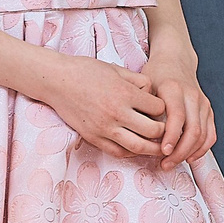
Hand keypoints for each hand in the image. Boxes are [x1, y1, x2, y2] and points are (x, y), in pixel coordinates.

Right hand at [45, 55, 166, 159]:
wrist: (56, 81)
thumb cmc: (86, 71)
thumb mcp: (117, 69)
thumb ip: (138, 81)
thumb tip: (153, 93)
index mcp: (125, 93)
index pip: (158, 108)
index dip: (163, 108)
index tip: (161, 109)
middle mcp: (117, 113)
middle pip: (153, 131)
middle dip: (164, 131)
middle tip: (167, 131)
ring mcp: (104, 128)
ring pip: (138, 146)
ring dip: (152, 149)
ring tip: (159, 147)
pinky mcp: (93, 137)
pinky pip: (118, 152)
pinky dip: (131, 153)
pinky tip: (136, 148)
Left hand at [140, 51, 216, 168]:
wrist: (175, 60)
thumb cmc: (156, 75)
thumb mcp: (145, 86)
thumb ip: (144, 108)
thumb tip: (140, 135)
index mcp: (174, 89)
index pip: (177, 117)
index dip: (171, 137)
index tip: (162, 152)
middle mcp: (192, 96)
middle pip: (193, 130)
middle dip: (180, 151)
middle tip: (165, 164)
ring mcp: (203, 103)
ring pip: (203, 135)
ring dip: (189, 153)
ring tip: (172, 163)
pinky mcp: (208, 110)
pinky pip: (210, 134)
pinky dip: (202, 149)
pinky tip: (189, 158)